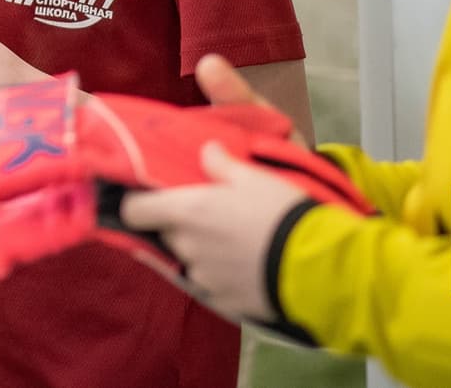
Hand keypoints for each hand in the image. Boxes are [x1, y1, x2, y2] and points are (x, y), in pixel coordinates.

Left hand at [118, 142, 312, 324]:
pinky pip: (210, 282)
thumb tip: (206, 150)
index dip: (138, 203)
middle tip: (209, 212)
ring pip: (189, 258)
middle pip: (165, 232)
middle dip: (178, 223)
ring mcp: (203, 278)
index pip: (133, 211)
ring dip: (201, 248)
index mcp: (185, 212)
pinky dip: (220, 272)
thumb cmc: (280, 213)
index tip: (151, 196)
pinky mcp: (222, 301)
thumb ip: (220, 162)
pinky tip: (245, 262)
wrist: (317, 267)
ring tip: (234, 239)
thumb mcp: (253, 176)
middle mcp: (186, 247)